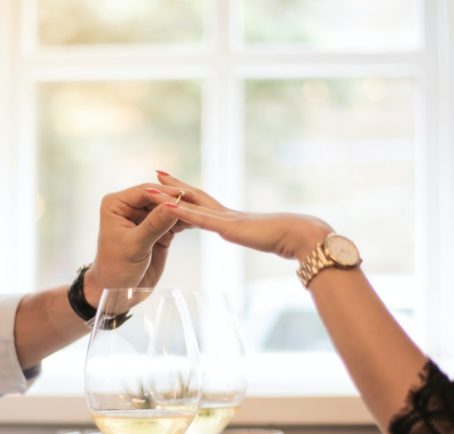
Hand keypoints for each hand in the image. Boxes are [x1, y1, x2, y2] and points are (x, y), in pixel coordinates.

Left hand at [83, 182, 188, 306]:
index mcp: (117, 204)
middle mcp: (131, 207)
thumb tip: (173, 205)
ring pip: (169, 208)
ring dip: (184, 210)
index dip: (164, 193)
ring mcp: (146, 218)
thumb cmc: (116, 268)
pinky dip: (186, 221)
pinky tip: (200, 219)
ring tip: (204, 209)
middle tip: (198, 200)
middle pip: (159, 197)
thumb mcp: (135, 245)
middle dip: (177, 200)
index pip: (144, 192)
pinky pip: (174, 221)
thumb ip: (154, 225)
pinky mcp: (159, 231)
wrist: (119, 291)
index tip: (184, 194)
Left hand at [153, 172, 332, 261]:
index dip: (189, 195)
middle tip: (157, 173)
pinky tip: (166, 207)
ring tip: (150, 185)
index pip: (206, 205)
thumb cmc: (292, 240)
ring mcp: (226, 219)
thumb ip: (262, 237)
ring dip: (169, 197)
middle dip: (175, 186)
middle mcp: (227, 214)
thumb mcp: (269, 240)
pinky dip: (182, 213)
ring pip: (192, 205)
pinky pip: (199, 219)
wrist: (303, 237)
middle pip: (195, 196)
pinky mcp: (228, 228)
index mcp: (234, 220)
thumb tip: (264, 236)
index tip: (174, 186)